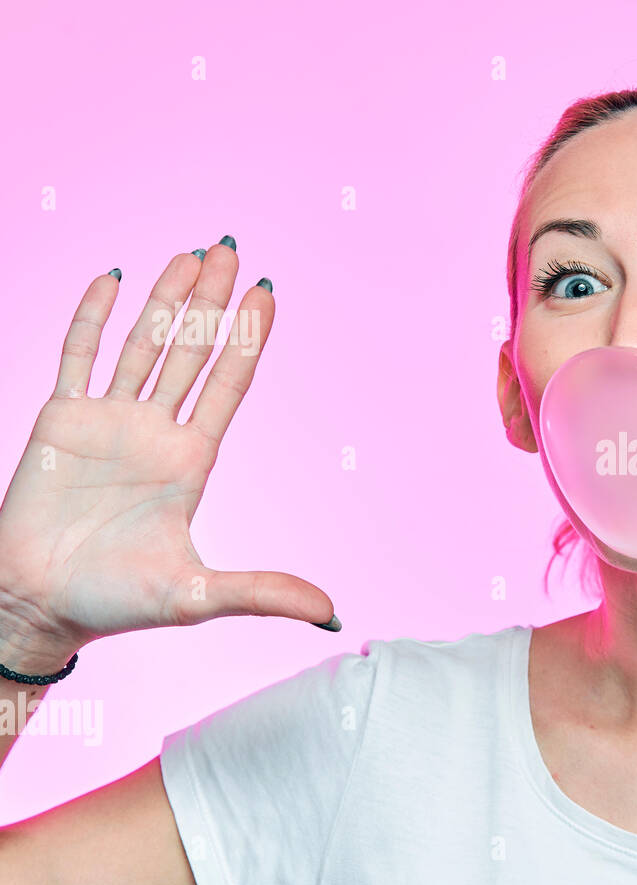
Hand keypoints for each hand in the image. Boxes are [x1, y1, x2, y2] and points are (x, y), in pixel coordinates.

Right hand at [0, 241, 335, 673]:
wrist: (36, 604)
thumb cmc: (116, 602)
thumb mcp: (199, 597)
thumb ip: (263, 592)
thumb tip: (332, 614)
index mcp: (193, 461)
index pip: (229, 384)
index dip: (249, 340)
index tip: (269, 294)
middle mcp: (157, 431)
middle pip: (193, 351)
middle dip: (214, 302)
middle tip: (233, 250)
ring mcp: (109, 419)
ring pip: (143, 343)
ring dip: (166, 298)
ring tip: (192, 253)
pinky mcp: (60, 418)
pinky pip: (78, 354)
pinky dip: (93, 315)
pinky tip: (115, 277)